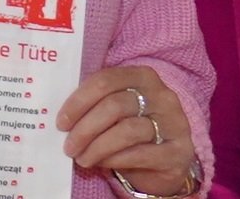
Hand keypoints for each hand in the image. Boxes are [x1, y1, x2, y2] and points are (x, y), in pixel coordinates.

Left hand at [59, 65, 199, 193]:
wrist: (167, 159)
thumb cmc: (132, 128)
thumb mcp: (116, 110)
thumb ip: (96, 104)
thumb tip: (62, 118)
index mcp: (142, 76)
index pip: (105, 80)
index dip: (78, 101)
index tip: (61, 122)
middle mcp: (162, 95)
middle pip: (114, 106)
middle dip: (85, 128)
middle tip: (68, 146)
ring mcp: (173, 123)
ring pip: (127, 130)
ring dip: (97, 147)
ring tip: (82, 158)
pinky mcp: (178, 151)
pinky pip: (140, 154)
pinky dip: (114, 159)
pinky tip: (101, 163)